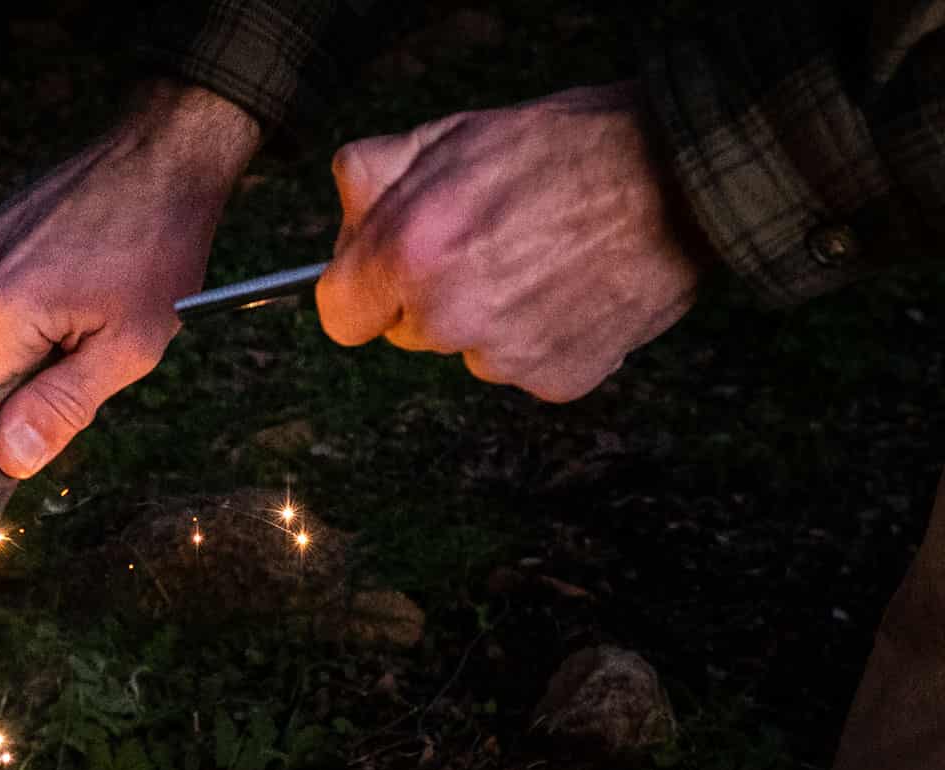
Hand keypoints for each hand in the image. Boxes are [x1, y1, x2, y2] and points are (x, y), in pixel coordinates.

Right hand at [0, 83, 259, 477]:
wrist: (165, 155)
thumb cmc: (158, 251)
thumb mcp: (126, 349)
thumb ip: (60, 409)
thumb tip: (8, 459)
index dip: (14, 420)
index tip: (64, 401)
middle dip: (37, 372)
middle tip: (97, 334)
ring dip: (41, 336)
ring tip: (94, 296)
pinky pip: (2, 298)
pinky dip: (37, 302)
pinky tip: (80, 274)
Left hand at [317, 81, 710, 402]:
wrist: (686, 177)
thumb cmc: (570, 146)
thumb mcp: (456, 133)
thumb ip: (379, 175)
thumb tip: (346, 213)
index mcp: (407, 253)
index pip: (340, 315)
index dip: (365, 288)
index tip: (391, 270)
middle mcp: (446, 316)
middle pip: (407, 333)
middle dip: (432, 295)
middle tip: (491, 241)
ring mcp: (502, 358)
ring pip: (469, 350)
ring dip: (492, 316)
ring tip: (544, 256)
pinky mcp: (555, 380)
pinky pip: (527, 367)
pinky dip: (546, 335)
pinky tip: (576, 287)